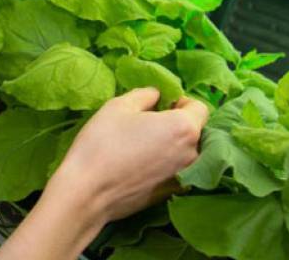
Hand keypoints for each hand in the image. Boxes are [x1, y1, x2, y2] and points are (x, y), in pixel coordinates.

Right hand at [0, 88, 207, 259]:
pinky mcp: (172, 193)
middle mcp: (192, 154)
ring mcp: (183, 177)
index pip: (200, 108)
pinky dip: (166, 164)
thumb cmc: (103, 142)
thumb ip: (144, 95)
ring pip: (187, 152)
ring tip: (145, 145)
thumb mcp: (118, 106)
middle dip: (178, 124)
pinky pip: (177, 171)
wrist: (88, 192)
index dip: (182, 102)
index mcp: (183, 128)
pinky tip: (142, 164)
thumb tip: (157, 97)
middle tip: (149, 124)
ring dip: (173, 145)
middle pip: (196, 132)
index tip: (161, 105)